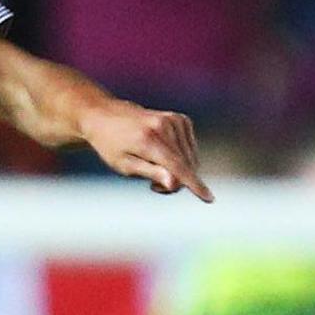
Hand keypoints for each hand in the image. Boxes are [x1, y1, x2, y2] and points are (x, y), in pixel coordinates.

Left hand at [80, 100, 211, 201]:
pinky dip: (182, 158)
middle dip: (176, 182)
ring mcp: (174, 120)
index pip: (178, 167)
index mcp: (148, 140)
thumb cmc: (111, 145)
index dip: (194, 185)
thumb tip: (174, 183)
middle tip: (154, 186)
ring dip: (180, 172)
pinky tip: (164, 156)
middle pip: (186, 166)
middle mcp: (164, 126)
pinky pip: (191, 149)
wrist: (105, 116)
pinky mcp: (181, 119)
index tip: (209, 198)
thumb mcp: (123, 165)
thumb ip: (151, 173)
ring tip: (155, 169)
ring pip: (191, 159)